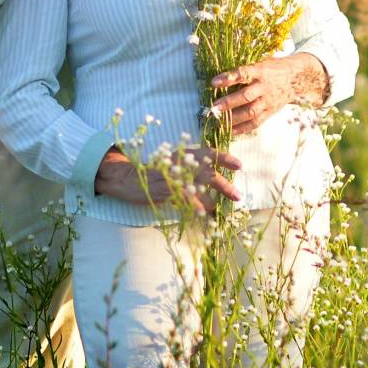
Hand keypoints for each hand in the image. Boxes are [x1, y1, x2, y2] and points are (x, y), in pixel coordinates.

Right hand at [93, 147, 241, 214]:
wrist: (128, 177)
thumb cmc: (154, 171)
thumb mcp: (174, 163)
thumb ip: (191, 167)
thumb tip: (213, 177)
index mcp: (184, 154)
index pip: (208, 153)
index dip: (224, 158)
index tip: (240, 166)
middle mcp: (180, 164)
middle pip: (207, 174)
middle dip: (224, 186)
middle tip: (237, 196)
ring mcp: (173, 177)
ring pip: (198, 189)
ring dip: (212, 202)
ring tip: (220, 212)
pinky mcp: (165, 190)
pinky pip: (184, 199)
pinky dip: (196, 207)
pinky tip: (204, 214)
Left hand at [209, 54, 328, 134]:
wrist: (296, 79)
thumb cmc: (274, 68)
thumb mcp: (262, 63)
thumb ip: (246, 70)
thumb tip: (221, 76)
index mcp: (261, 71)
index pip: (244, 74)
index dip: (229, 78)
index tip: (214, 82)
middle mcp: (265, 87)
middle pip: (246, 96)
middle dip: (229, 103)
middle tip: (214, 107)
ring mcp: (268, 101)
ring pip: (251, 112)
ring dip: (233, 118)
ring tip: (219, 121)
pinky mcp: (270, 112)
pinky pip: (256, 122)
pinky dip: (242, 128)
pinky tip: (230, 131)